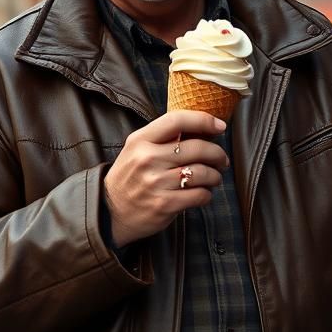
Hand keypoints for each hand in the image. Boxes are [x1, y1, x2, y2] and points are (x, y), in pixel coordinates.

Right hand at [103, 110, 229, 247]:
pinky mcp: (164, 204)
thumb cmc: (131, 177)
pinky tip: (203, 193)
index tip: (220, 126)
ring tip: (214, 178)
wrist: (109, 212)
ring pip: (203, 172)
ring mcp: (156, 182)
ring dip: (215, 176)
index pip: (177, 120)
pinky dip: (207, 194)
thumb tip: (202, 128)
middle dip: (218, 154)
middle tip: (222, 160)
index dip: (204, 120)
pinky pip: (199, 195)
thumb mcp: (137, 149)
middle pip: (197, 147)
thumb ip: (163, 137)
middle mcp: (148, 159)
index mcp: (141, 140)